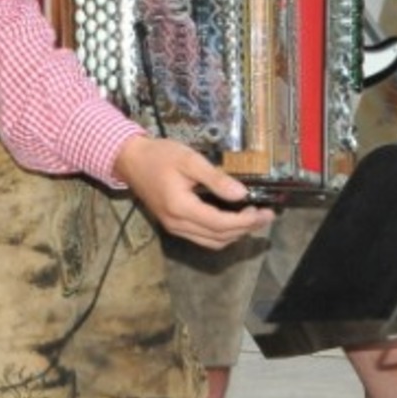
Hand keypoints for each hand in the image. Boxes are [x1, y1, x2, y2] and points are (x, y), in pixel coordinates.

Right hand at [113, 135, 273, 250]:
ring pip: (212, 242)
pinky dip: (221, 234)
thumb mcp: (189, 159)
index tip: (267, 212)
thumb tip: (242, 195)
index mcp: (181, 208)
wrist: (130, 160)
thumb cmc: (159, 155)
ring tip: (253, 219)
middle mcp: (177, 224)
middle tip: (266, 214)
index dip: (247, 221)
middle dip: (246, 228)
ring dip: (235, 234)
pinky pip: (203, 238)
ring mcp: (174, 228)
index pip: (221, 223)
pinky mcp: (173, 226)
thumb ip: (215, 178)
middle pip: (219, 237)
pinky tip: (232, 221)